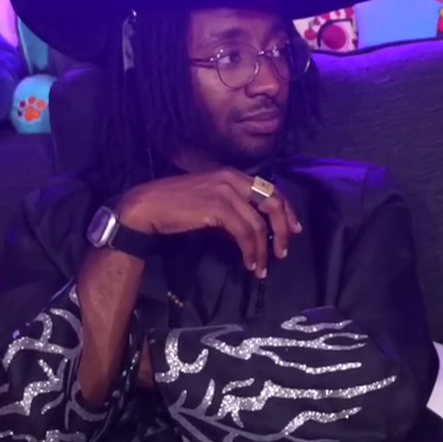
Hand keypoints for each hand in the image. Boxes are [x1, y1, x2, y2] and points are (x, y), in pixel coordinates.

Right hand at [116, 170, 301, 276]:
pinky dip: (251, 250)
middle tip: (283, 251)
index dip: (287, 209)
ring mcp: (225, 192)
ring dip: (264, 249)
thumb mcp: (208, 196)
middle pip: (273, 202)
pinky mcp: (217, 208)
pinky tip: (249, 263)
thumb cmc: (174, 204)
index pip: (271, 188)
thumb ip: (231, 203)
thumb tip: (251, 224)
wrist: (148, 206)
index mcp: (232, 174)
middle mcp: (233, 179)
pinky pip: (245, 232)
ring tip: (262, 267)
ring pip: (259, 223)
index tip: (294, 229)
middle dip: (283, 229)